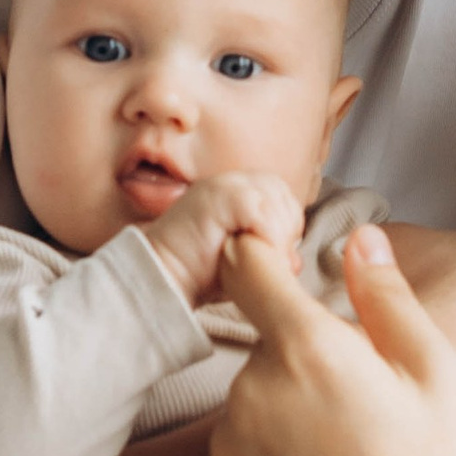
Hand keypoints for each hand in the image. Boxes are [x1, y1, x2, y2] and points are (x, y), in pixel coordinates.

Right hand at [143, 171, 307, 306]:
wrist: (159, 275)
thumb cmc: (197, 272)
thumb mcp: (241, 260)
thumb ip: (268, 254)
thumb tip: (296, 262)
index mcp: (235, 190)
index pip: (280, 194)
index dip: (287, 222)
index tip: (279, 252)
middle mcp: (230, 181)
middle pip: (281, 193)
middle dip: (286, 226)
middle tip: (276, 257)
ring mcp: (222, 186)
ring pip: (274, 200)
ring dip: (278, 234)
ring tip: (267, 259)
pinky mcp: (218, 197)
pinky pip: (260, 211)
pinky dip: (268, 236)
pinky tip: (257, 256)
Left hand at [206, 222, 455, 455]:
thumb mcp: (438, 373)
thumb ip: (389, 296)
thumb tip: (361, 235)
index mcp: (307, 349)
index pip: (248, 265)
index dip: (262, 253)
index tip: (280, 258)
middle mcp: (251, 391)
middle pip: (266, 340)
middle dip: (305, 355)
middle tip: (364, 403)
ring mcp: (228, 445)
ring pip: (254, 396)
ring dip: (286, 406)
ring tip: (349, 455)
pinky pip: (240, 447)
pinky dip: (270, 455)